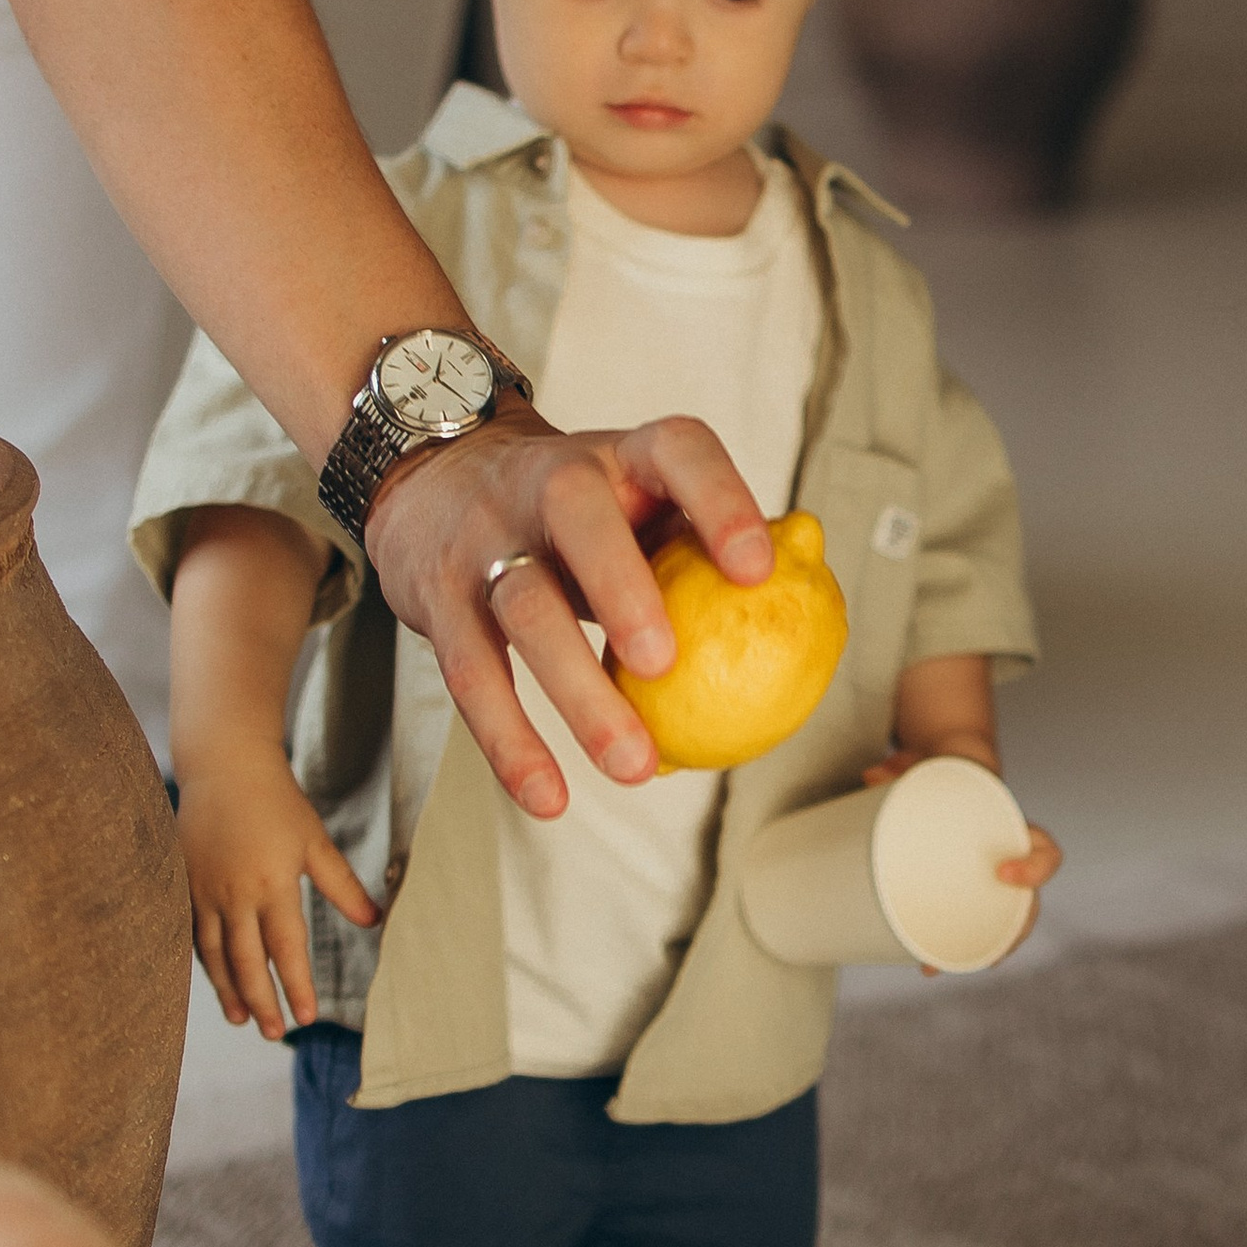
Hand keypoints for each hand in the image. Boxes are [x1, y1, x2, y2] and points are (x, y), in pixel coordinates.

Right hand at [176, 743, 379, 1036]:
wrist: (223, 769)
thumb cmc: (277, 803)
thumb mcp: (314, 842)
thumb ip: (342, 886)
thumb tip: (374, 921)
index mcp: (272, 885)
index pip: (286, 949)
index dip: (296, 986)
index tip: (307, 1017)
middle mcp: (234, 895)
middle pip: (247, 962)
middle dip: (261, 1001)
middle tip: (272, 1033)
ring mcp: (203, 892)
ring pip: (215, 955)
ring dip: (228, 991)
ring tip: (241, 1021)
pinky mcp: (182, 886)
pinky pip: (193, 936)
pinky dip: (205, 965)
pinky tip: (215, 982)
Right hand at [364, 406, 773, 819]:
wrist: (434, 483)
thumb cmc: (573, 510)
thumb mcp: (639, 498)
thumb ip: (708, 538)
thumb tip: (811, 581)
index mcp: (619, 456)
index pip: (676, 449)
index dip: (721, 500)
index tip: (760, 569)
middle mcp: (546, 482)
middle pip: (576, 517)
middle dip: (621, 588)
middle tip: (667, 667)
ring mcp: (485, 540)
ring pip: (524, 608)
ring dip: (578, 693)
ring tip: (634, 765)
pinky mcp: (438, 601)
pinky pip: (472, 676)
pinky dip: (511, 743)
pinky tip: (550, 798)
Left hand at [861, 742, 1061, 967]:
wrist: (951, 770)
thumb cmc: (951, 772)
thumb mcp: (936, 764)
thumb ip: (904, 767)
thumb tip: (871, 775)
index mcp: (1015, 833)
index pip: (1045, 854)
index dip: (1033, 870)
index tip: (1002, 875)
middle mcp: (1008, 863)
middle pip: (1025, 910)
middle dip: (1007, 938)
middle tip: (984, 955)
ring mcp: (986, 883)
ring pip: (996, 928)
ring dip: (974, 954)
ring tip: (933, 967)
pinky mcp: (960, 893)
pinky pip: (965, 927)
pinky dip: (946, 948)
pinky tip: (921, 964)